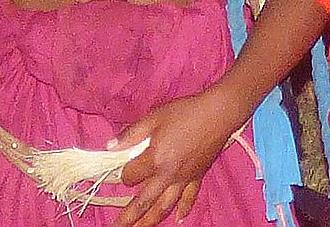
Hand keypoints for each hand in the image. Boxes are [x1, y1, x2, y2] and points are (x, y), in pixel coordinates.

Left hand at [110, 88, 244, 226]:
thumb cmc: (186, 112)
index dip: (123, 173)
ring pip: (164, 206)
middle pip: (143, 202)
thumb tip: (111, 146)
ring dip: (150, 221)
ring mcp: (183, 179)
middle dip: (128, 217)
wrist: (219, 113)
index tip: (123, 167)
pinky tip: (179, 218)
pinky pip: (189, 197)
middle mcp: (167, 175)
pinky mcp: (197, 177)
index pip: (130, 176)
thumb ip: (131, 134)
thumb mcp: (154, 118)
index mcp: (154, 160)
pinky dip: (184, 209)